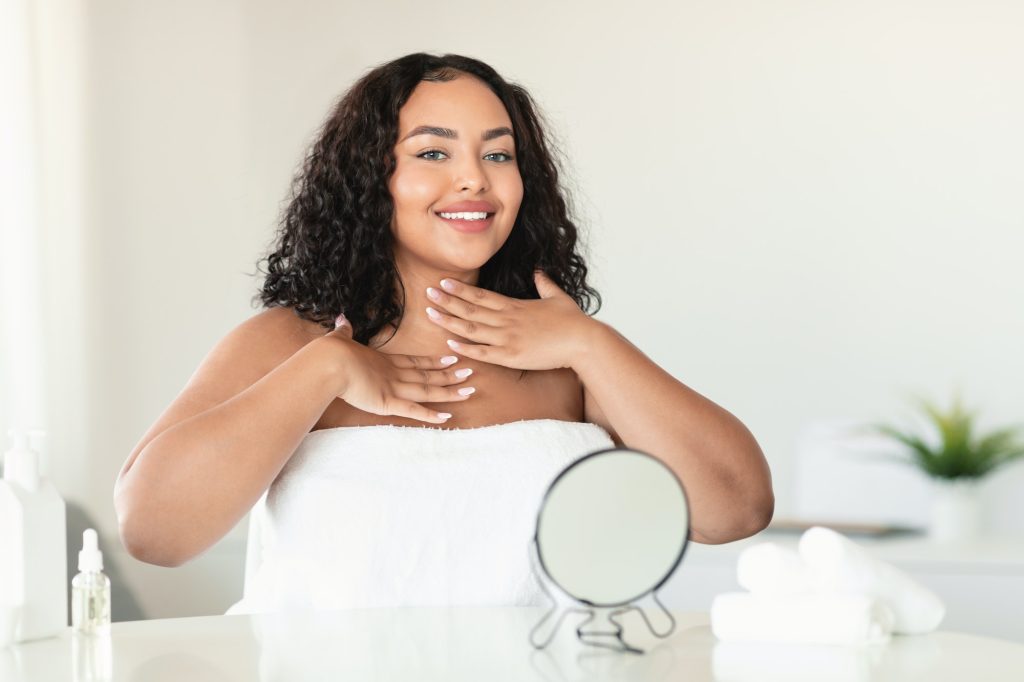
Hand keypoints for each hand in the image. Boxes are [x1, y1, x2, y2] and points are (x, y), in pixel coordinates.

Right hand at [324, 314, 474, 423]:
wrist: (328, 363)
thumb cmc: (330, 353)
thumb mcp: (339, 339)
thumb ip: (344, 331)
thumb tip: (341, 319)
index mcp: (384, 361)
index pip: (416, 362)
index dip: (434, 362)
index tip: (451, 359)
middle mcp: (394, 374)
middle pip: (428, 375)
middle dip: (450, 375)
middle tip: (469, 372)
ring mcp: (392, 388)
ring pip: (428, 390)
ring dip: (449, 391)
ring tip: (470, 390)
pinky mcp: (386, 402)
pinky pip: (413, 409)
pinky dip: (431, 414)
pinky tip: (447, 417)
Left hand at [422, 271, 596, 370]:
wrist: (582, 341)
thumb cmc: (573, 321)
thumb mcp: (557, 297)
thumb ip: (545, 284)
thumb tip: (539, 272)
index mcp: (515, 306)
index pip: (481, 295)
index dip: (460, 290)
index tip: (444, 283)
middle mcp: (507, 320)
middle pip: (470, 308)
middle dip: (447, 301)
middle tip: (427, 293)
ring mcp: (507, 338)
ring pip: (471, 328)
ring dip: (449, 320)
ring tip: (430, 314)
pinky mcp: (511, 356)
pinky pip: (483, 352)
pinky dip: (465, 347)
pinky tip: (449, 342)